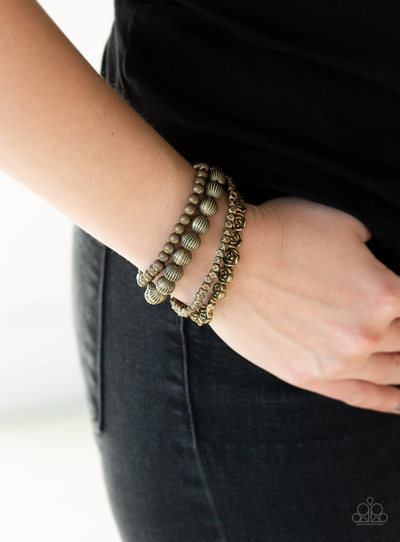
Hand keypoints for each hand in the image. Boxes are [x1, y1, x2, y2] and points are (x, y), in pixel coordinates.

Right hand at [210, 195, 399, 413]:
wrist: (224, 260)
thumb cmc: (282, 233)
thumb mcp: (345, 225)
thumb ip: (376, 253)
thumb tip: (380, 266)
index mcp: (385, 293)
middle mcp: (368, 333)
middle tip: (399, 326)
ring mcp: (339, 361)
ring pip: (392, 371)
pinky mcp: (310, 377)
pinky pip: (360, 396)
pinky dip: (387, 400)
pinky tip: (399, 401)